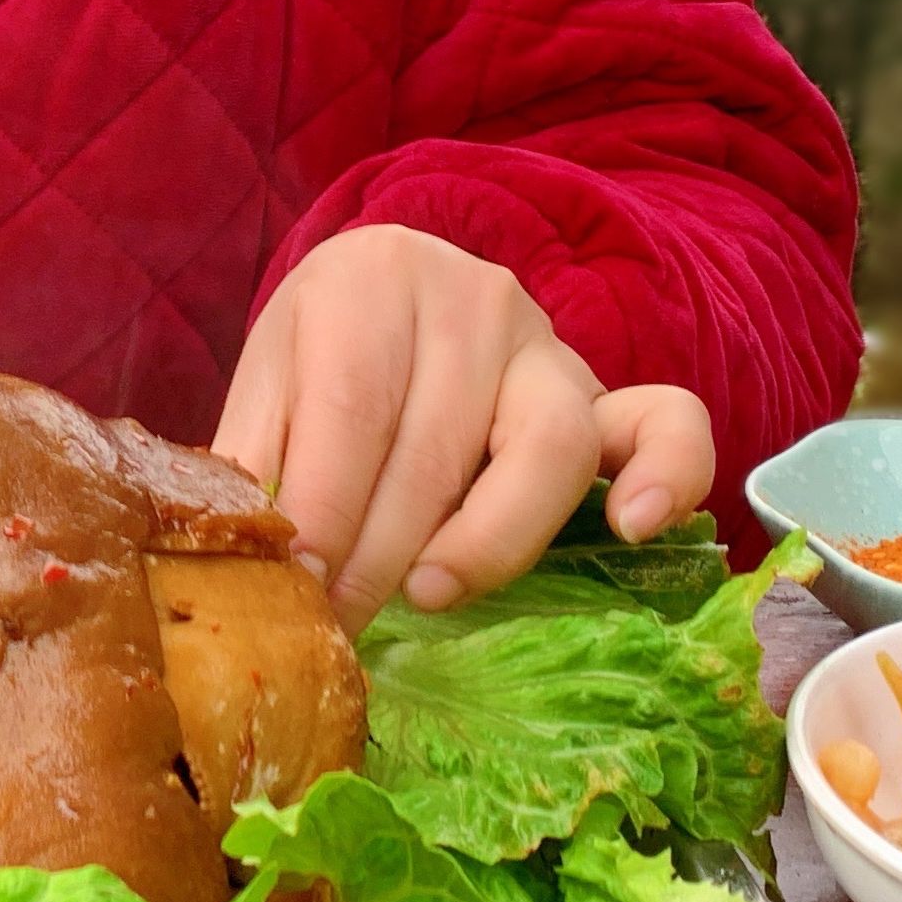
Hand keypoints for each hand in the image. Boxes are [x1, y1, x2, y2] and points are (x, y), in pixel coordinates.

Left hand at [211, 226, 713, 629]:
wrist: (392, 293)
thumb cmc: (322, 354)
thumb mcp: (270, 383)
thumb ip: (254, 458)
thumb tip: (236, 556)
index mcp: (370, 278)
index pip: (350, 407)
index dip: (323, 506)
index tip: (297, 585)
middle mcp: (472, 297)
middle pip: (436, 442)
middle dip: (383, 551)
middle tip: (341, 623)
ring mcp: (547, 344)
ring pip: (544, 448)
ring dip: (485, 540)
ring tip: (428, 594)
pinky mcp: (603, 392)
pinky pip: (665, 425)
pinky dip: (664, 477)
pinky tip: (630, 531)